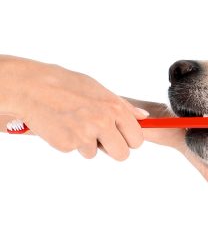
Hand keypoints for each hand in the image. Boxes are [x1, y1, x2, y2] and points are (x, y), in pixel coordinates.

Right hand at [0, 56, 149, 159]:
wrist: (31, 87)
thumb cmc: (64, 85)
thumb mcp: (96, 88)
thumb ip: (122, 106)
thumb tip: (143, 117)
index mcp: (114, 108)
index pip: (137, 138)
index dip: (128, 139)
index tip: (120, 136)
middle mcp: (103, 122)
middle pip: (122, 154)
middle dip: (112, 149)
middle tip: (98, 136)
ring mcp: (85, 135)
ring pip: (95, 153)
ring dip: (85, 144)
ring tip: (72, 123)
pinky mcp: (68, 144)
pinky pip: (75, 150)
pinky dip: (69, 142)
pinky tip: (61, 126)